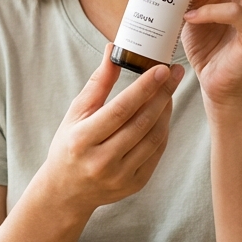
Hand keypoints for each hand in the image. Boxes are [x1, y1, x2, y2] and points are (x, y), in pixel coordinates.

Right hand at [39, 46, 182, 213]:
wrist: (66, 191)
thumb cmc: (69, 145)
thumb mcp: (75, 113)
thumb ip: (97, 84)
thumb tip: (113, 50)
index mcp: (82, 140)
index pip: (120, 109)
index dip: (144, 88)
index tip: (162, 69)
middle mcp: (101, 161)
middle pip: (141, 123)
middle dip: (162, 94)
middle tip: (175, 73)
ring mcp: (120, 177)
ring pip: (153, 138)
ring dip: (166, 111)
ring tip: (169, 91)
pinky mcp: (134, 185)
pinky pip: (156, 153)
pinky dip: (163, 131)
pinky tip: (163, 114)